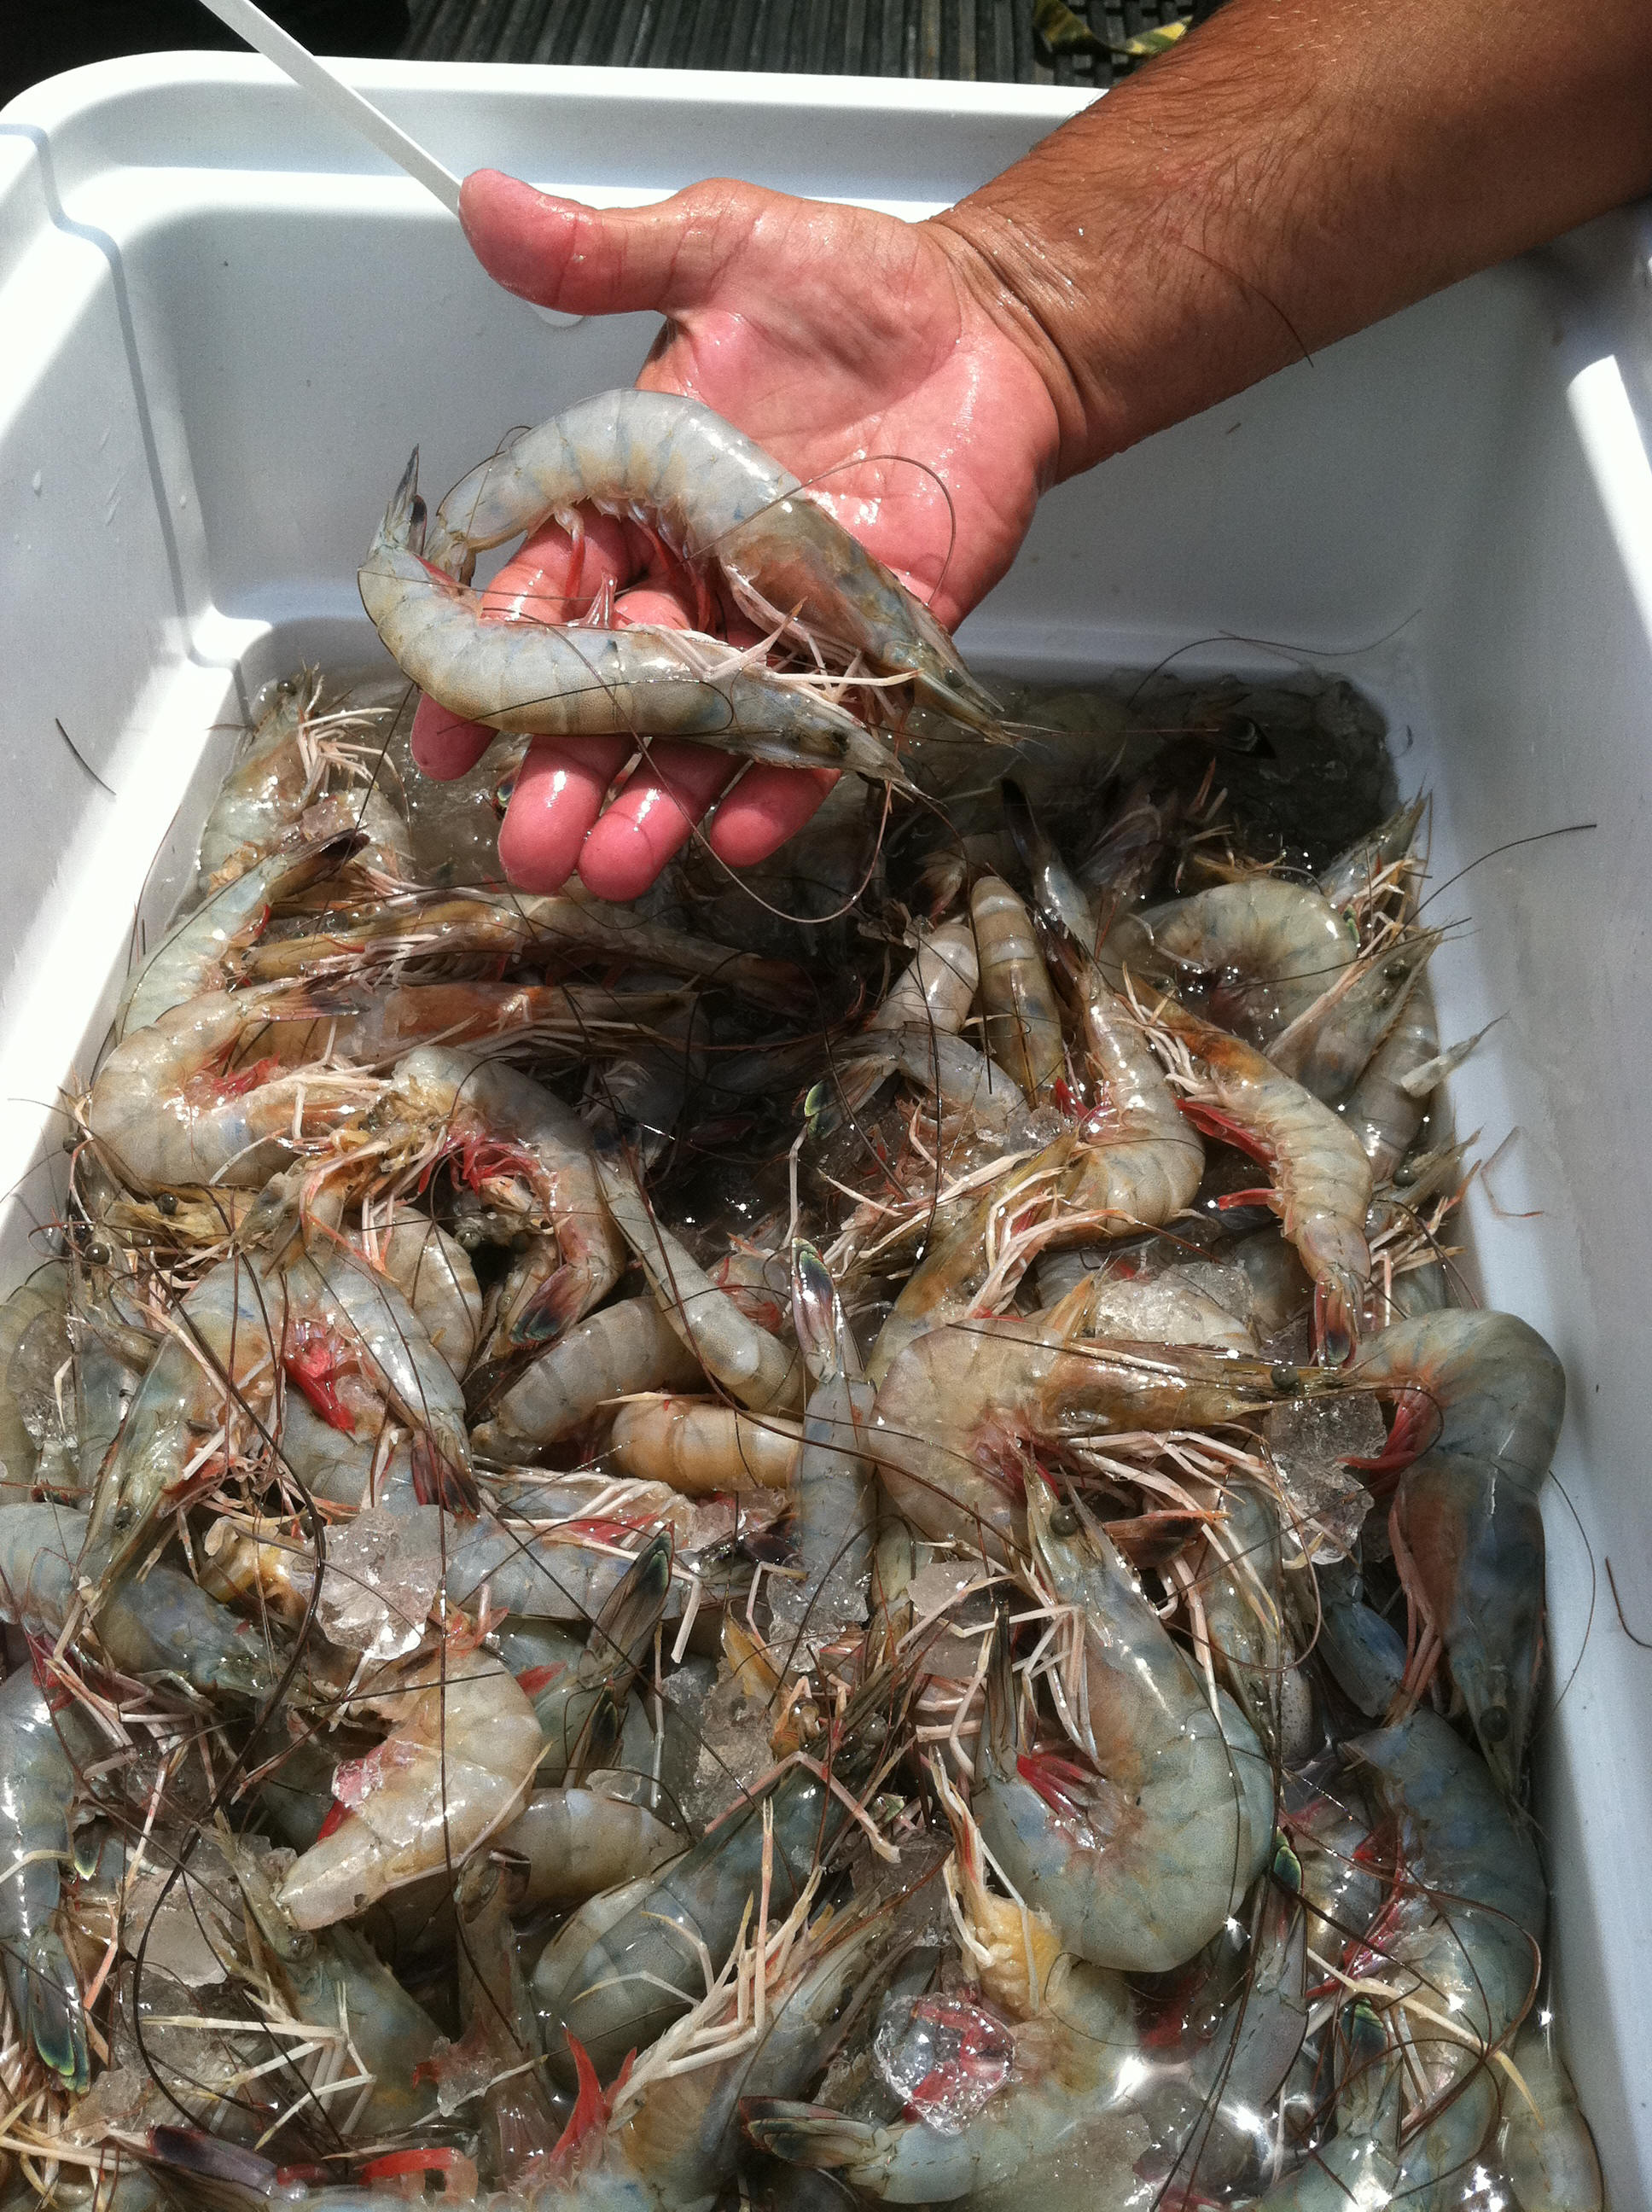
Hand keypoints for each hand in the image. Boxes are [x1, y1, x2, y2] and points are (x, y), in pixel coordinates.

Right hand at [410, 170, 1061, 898]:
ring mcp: (779, 627)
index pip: (538, 599)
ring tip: (609, 868)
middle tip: (526, 848)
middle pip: (611, 693)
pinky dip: (781, 784)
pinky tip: (735, 834)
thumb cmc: (851, 291)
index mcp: (631, 504)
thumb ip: (606, 257)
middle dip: (564, 770)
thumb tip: (487, 203)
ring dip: (654, 802)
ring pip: (703, 731)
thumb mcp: (719, 248)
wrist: (988, 325)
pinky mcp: (869, 652)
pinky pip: (820, 736)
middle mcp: (691, 582)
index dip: (486, 668)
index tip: (440, 740)